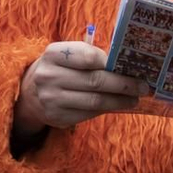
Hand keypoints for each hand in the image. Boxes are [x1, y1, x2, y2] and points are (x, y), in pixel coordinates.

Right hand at [13, 40, 139, 148]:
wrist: (29, 93)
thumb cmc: (58, 69)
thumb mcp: (66, 55)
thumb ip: (89, 57)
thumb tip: (125, 66)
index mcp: (53, 54)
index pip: (87, 56)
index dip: (110, 62)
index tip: (128, 65)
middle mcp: (50, 76)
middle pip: (95, 81)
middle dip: (123, 84)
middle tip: (142, 86)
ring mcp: (52, 99)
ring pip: (95, 101)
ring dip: (119, 100)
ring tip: (134, 98)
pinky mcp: (58, 118)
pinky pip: (89, 114)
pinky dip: (106, 108)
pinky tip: (117, 105)